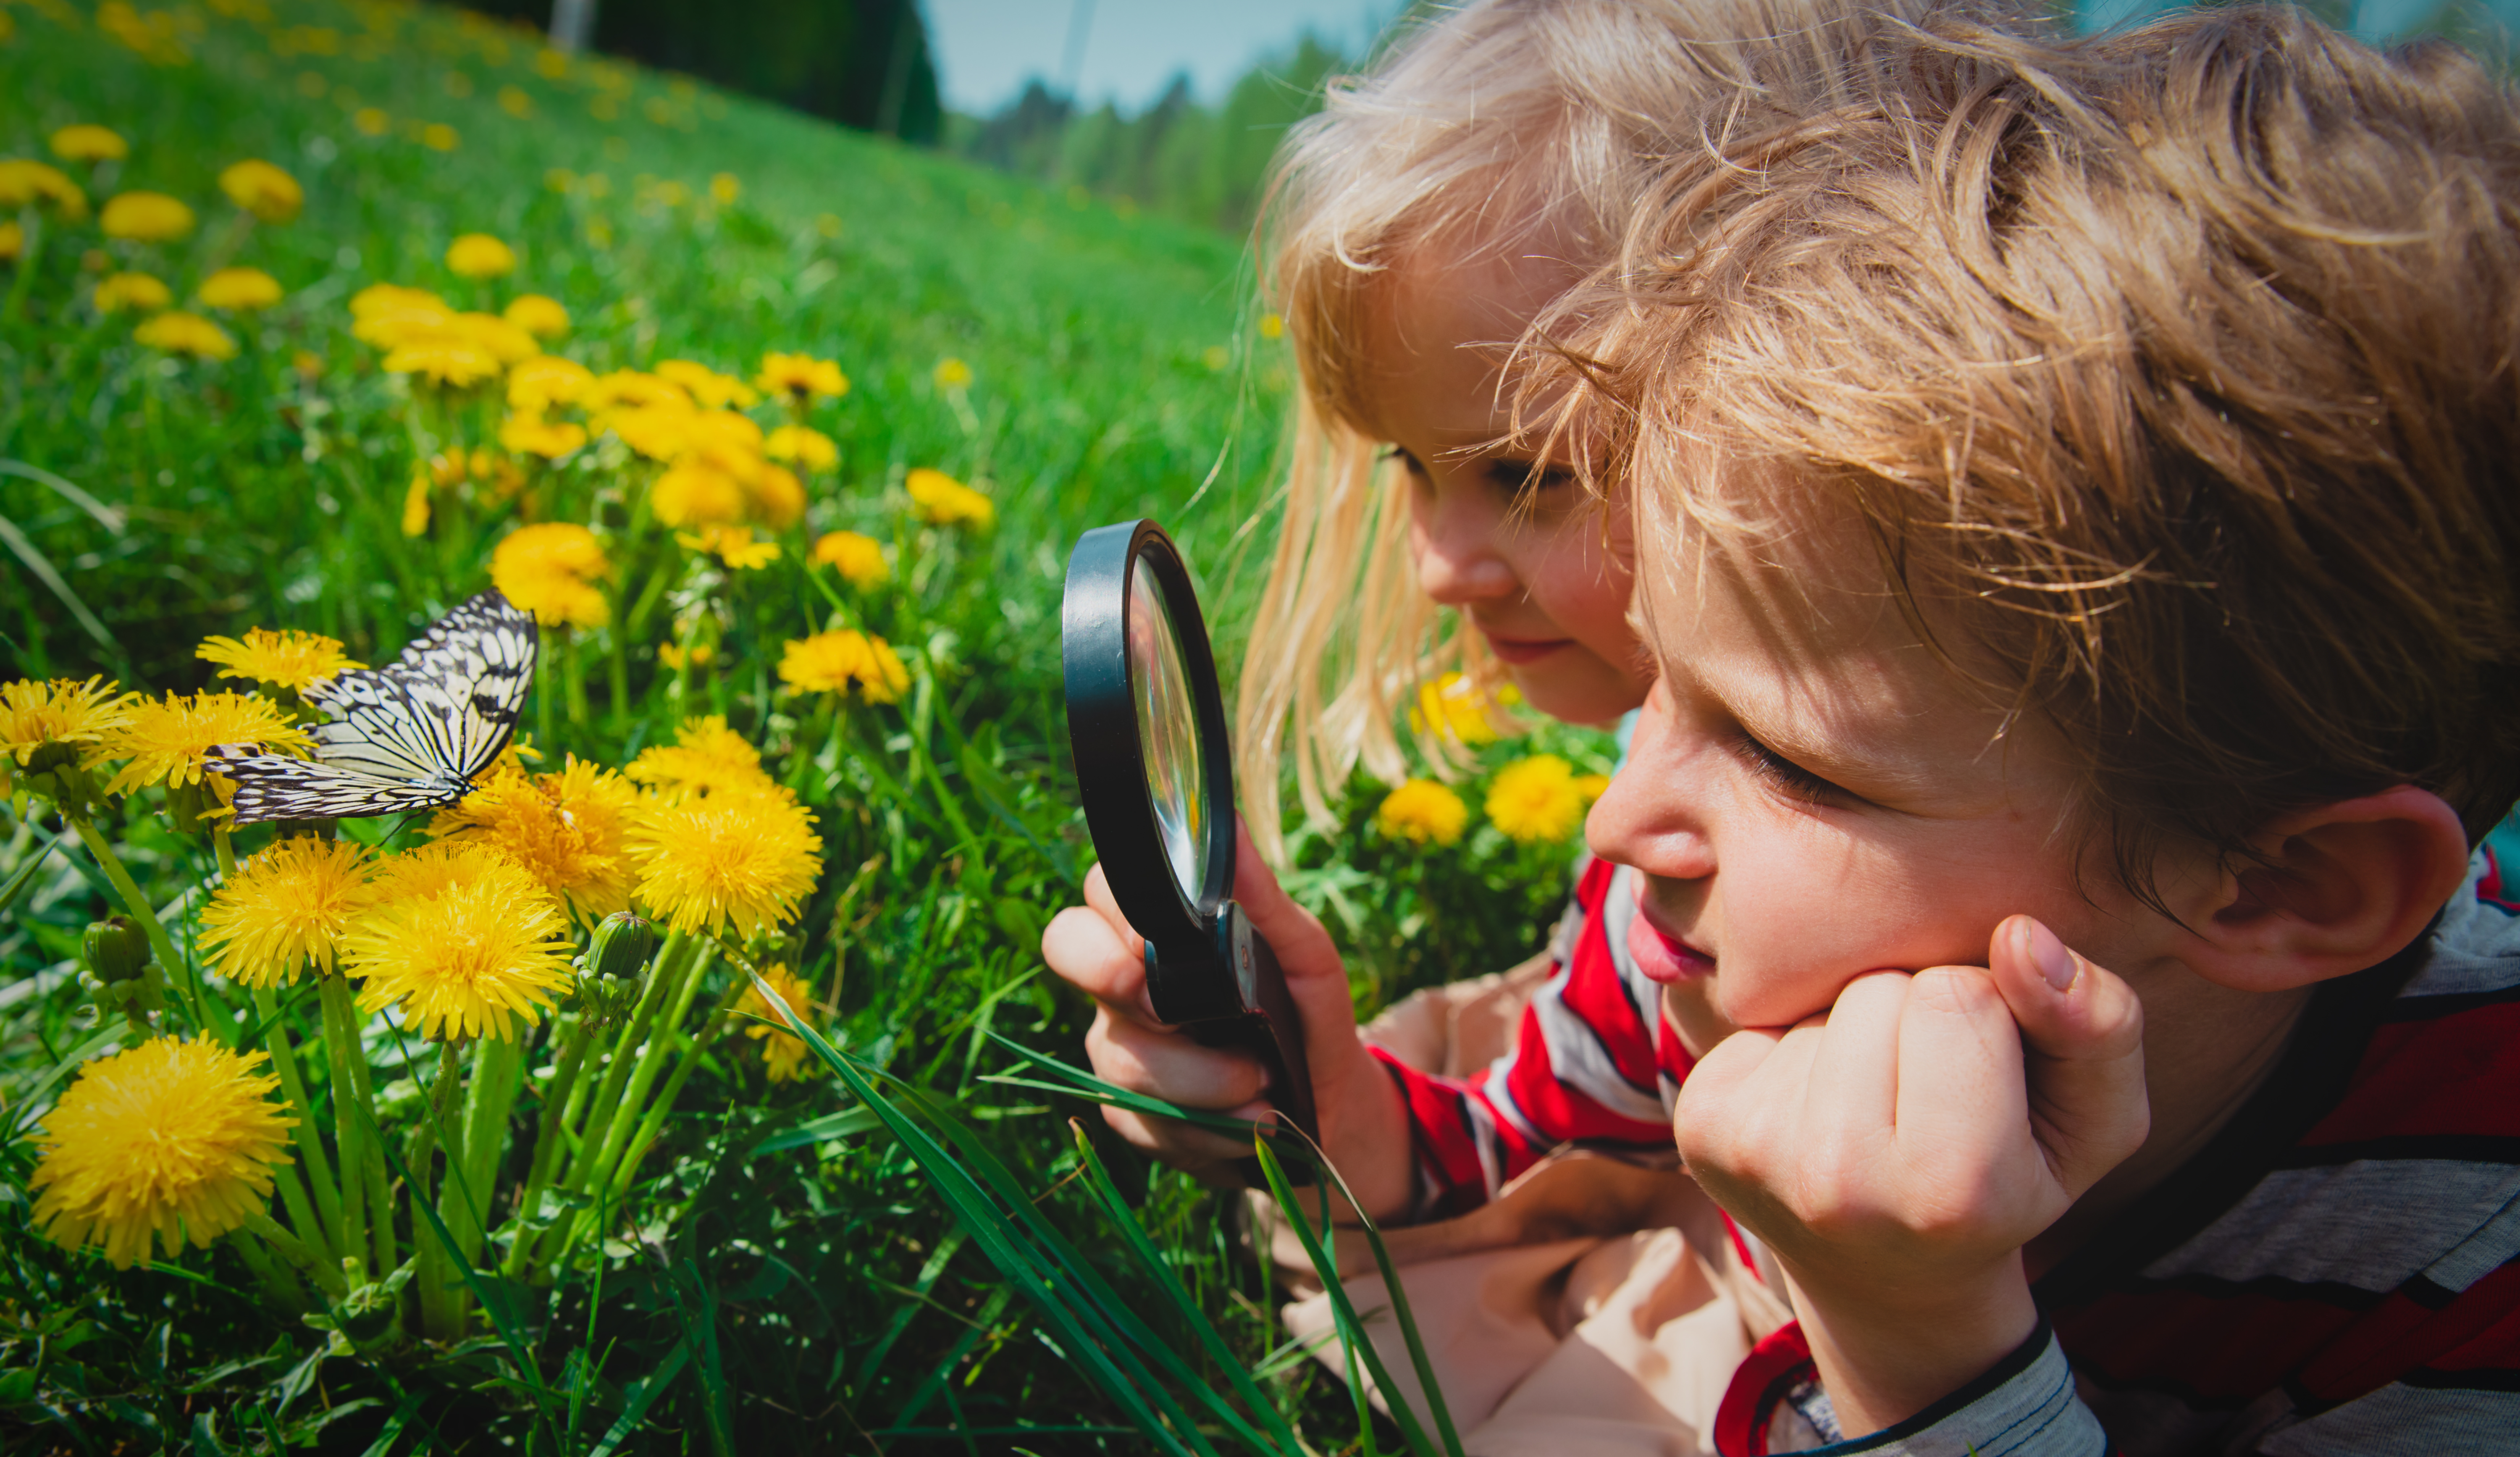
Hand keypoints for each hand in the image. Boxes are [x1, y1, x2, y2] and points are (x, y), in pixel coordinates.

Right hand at [1041, 819, 1412, 1217]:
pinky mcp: (1129, 1114)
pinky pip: (1140, 1118)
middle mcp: (1122, 984)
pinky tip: (1245, 1122)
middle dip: (1111, 977)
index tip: (1160, 939)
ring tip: (1260, 1087)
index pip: (1101, 891)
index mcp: (1158, 933)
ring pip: (1118, 1056)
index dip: (1118, 912)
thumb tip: (1232, 831)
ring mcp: (1117, 1048)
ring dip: (1199, 1081)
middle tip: (1173, 1012)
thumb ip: (1264, 900)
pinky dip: (1203, 1127)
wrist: (1328, 1109)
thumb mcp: (1304, 956)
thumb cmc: (1310, 1016)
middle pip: (1065, 949)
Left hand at [1673, 915, 2146, 1434]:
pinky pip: (1764, 1013)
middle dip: (1917, 1017)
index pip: (1962, 995)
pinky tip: (1817, 1103)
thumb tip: (2023, 936)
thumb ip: (2099, 1025)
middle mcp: (1837, 1182)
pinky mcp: (1701, 1120)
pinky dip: (1798, 1042)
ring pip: (1822, 996)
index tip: (1989, 1084)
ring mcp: (1754, 1153)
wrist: (1889, 1278)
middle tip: (1928, 1094)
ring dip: (1856, 1027)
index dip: (1990, 1015)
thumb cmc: (2007, 1184)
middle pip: (1882, 989)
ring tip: (1876, 1100)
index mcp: (1951, 1191)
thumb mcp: (2093, 1123)